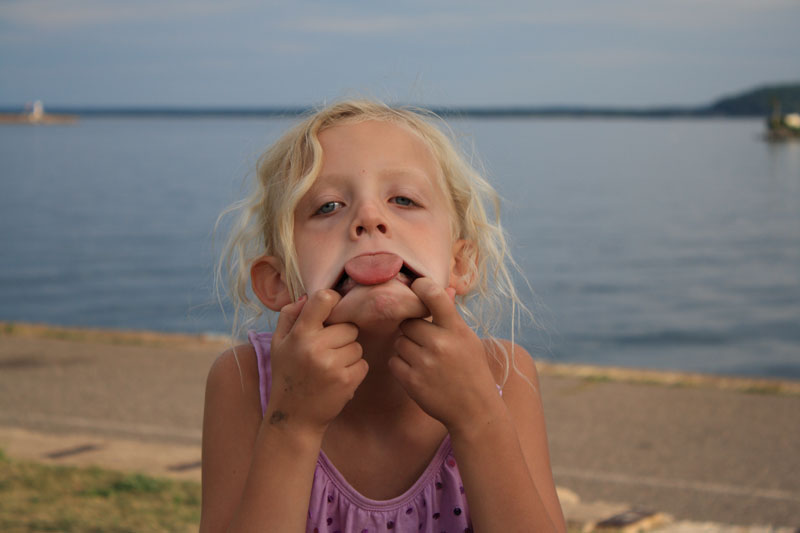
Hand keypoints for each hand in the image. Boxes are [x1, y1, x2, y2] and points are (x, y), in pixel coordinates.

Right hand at [266, 290, 367, 435]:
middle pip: (348, 326)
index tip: (332, 310)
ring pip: (357, 345)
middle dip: (342, 336)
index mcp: (299, 334)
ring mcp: (332, 365)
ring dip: (349, 354)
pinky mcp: (347, 381)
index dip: (333, 300)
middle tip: (327, 350)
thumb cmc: (287, 375)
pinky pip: (363, 363)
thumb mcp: (278, 344)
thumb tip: (308, 296)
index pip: (324, 299)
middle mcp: (315, 347)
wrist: (294, 418)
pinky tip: (338, 378)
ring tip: (330, 366)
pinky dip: (354, 370)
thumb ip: (289, 316)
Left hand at [388, 278, 502, 434]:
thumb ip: (452, 317)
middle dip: (413, 330)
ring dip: (406, 348)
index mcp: (456, 330)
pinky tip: (417, 372)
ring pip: (399, 342)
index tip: (416, 287)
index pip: (434, 296)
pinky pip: (394, 361)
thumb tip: (446, 289)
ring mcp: (424, 363)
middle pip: (408, 323)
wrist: (474, 410)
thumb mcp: (469, 340)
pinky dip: (401, 365)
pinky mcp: (411, 381)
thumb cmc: (472, 371)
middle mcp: (439, 344)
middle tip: (424, 341)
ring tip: (424, 359)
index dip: (421, 287)